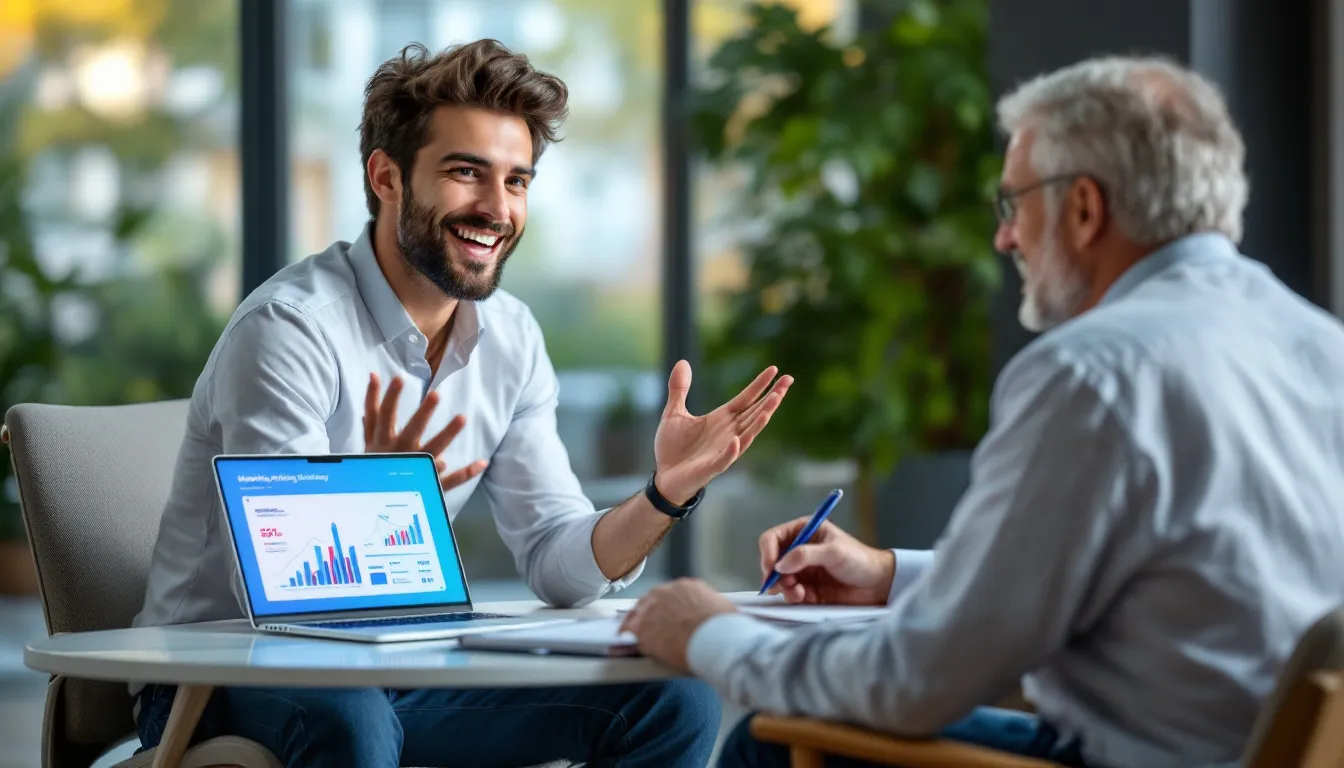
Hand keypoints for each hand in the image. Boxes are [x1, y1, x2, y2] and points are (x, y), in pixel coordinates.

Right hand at [363, 373, 487, 490]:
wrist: (374, 504)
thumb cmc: (376, 463)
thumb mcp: (370, 437)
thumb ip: (372, 408)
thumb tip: (374, 375)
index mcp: (383, 441)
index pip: (385, 415)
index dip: (391, 397)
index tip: (400, 378)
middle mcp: (399, 453)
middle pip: (412, 430)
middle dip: (423, 413)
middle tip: (436, 395)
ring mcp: (415, 469)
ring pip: (433, 450)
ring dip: (448, 434)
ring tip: (462, 417)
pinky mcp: (429, 486)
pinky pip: (450, 481)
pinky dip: (466, 473)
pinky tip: (482, 462)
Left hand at [619, 579, 736, 671]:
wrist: (716, 638)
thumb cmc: (725, 629)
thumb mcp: (721, 610)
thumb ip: (708, 610)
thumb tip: (710, 619)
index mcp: (687, 587)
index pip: (670, 595)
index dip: (667, 608)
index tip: (668, 616)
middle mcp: (666, 592)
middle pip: (650, 601)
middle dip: (649, 614)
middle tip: (650, 627)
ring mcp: (652, 608)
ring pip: (637, 614)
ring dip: (636, 625)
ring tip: (634, 637)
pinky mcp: (642, 627)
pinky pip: (629, 631)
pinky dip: (627, 639)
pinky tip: (624, 647)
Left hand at [651, 361, 791, 503]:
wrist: (664, 478)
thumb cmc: (672, 448)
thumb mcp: (673, 413)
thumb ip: (679, 389)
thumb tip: (682, 361)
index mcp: (721, 419)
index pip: (746, 398)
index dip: (760, 384)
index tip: (774, 369)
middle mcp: (728, 432)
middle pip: (754, 412)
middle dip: (771, 397)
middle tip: (788, 380)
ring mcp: (723, 449)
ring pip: (748, 432)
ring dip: (760, 418)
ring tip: (773, 402)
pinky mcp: (712, 466)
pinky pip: (725, 458)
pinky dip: (732, 450)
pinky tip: (737, 440)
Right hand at [760, 519, 894, 605]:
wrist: (878, 586)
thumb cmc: (860, 560)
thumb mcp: (834, 552)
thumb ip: (805, 555)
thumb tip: (779, 565)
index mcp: (804, 532)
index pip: (773, 538)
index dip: (768, 552)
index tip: (770, 567)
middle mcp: (799, 550)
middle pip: (772, 561)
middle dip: (773, 574)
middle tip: (781, 584)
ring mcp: (803, 571)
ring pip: (779, 580)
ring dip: (784, 587)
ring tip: (797, 593)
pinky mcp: (807, 590)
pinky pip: (790, 594)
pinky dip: (792, 597)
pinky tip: (804, 597)